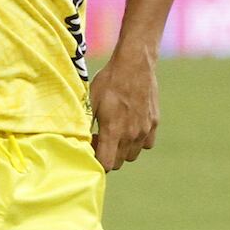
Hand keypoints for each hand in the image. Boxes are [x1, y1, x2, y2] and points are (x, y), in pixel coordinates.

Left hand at [88, 50, 160, 171]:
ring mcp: (145, 130)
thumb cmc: (109, 81)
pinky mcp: (154, 123)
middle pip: (118, 163)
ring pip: (132, 155)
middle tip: (100, 138)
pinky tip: (130, 126)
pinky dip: (138, 141)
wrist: (135, 64)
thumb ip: (84, 124)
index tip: (92, 145)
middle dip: (107, 155)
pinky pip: (146, 144)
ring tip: (115, 132)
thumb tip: (76, 140)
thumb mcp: (90, 101)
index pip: (106, 165)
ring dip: (122, 150)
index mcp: (113, 131)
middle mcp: (131, 134)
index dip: (96, 161)